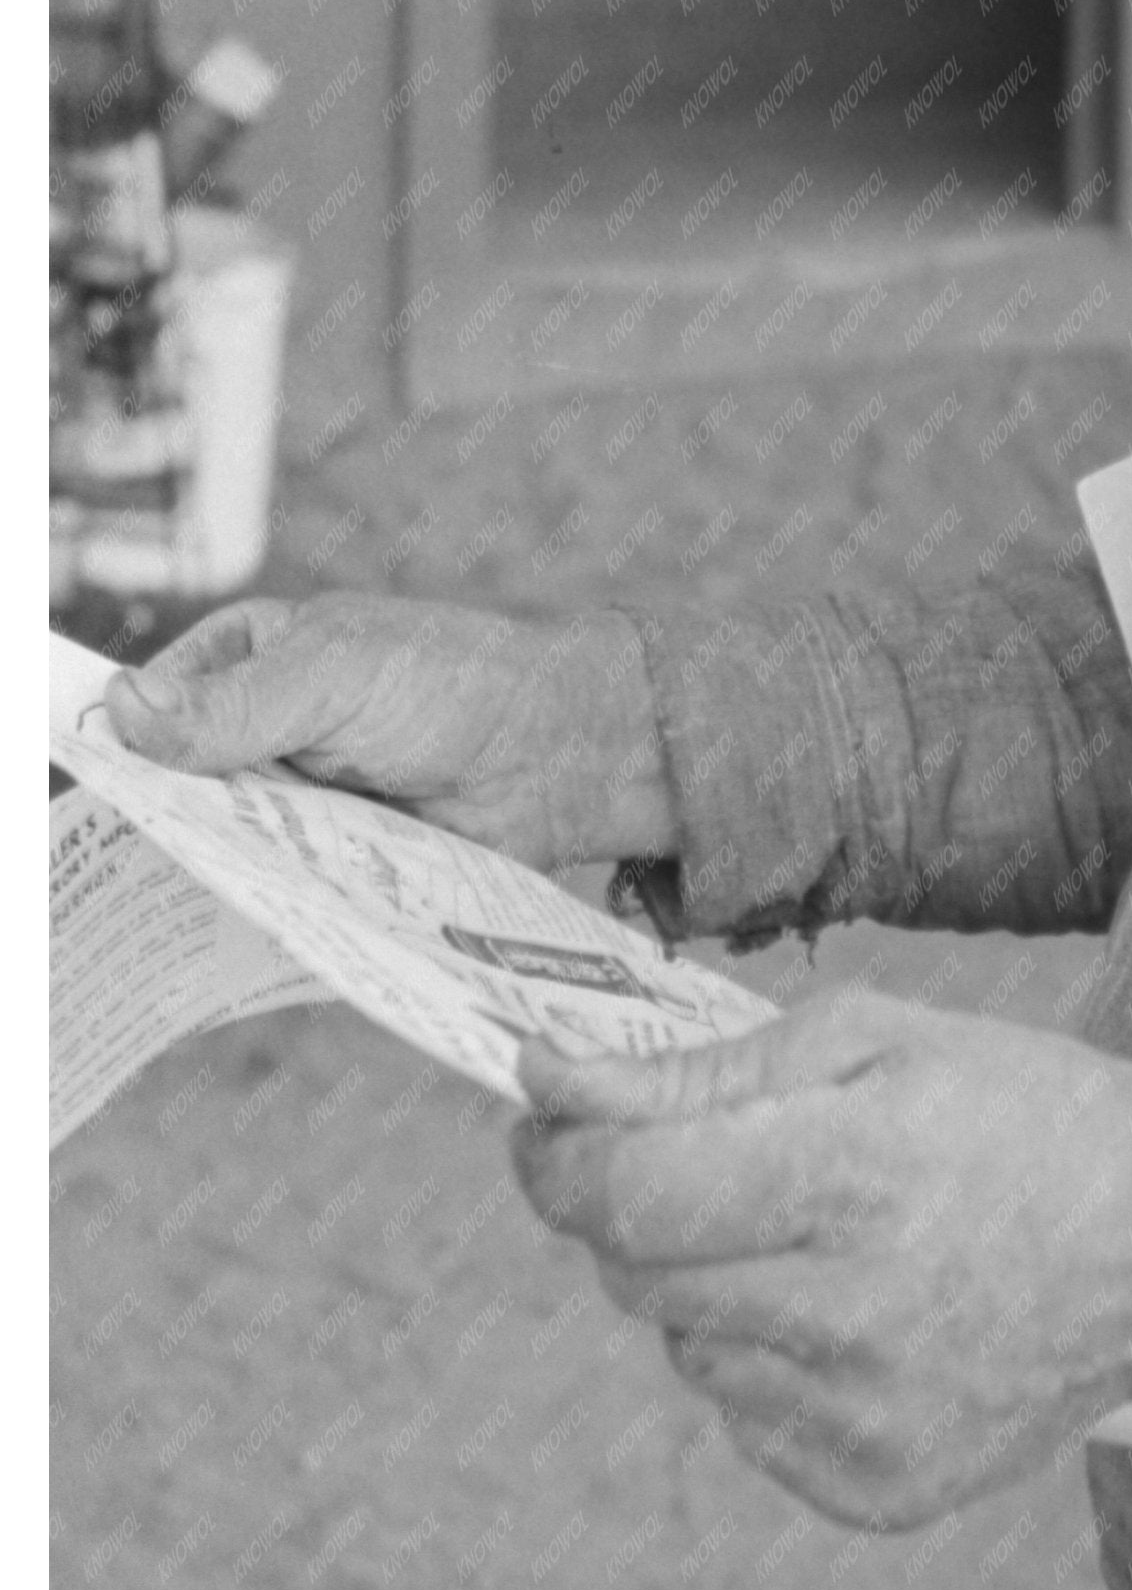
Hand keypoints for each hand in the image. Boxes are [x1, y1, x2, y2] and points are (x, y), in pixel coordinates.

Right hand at [102, 594, 676, 867]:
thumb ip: (235, 704)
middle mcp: (255, 732)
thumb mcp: (334, 676)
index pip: (151, 705)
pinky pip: (277, 891)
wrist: (558, 752)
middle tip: (151, 861)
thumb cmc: (452, 682)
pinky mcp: (327, 860)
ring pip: (222, 845)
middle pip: (177, 787)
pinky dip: (268, 906)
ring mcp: (289, 800)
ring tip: (200, 901)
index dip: (125, 748)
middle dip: (170, 821)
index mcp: (244, 659)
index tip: (115, 792)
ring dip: (219, 870)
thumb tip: (122, 709)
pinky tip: (253, 930)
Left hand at [511, 985, 1131, 1528]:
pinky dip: (768, 1360)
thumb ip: (700, 1073)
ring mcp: (867, 1420)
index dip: (558, 1154)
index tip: (541, 1113)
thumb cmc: (1017, 1111)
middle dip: (634, 1208)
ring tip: (817, 1235)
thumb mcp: (874, 1036)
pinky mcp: (879, 1489)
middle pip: (640, 1278)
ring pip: (687, 1350)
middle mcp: (856, 1315)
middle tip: (693, 1159)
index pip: (629, 1194)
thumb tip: (548, 1084)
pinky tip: (855, 1310)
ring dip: (708, 1286)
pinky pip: (748, 1420)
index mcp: (856, 1175)